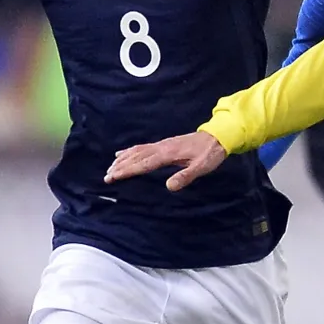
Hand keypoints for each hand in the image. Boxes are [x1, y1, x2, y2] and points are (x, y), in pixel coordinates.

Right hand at [106, 131, 226, 191]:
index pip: (143, 164)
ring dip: (122, 159)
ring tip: (110, 167)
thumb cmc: (210, 154)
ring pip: (137, 151)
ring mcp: (162, 144)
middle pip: (136, 157)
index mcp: (168, 154)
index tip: (113, 177)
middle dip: (120, 166)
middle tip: (106, 176)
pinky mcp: (164, 144)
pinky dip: (129, 151)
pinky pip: (142, 147)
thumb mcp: (201, 167)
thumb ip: (186, 176)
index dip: (127, 171)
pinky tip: (122, 154)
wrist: (217, 136)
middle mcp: (161, 147)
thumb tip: (169, 186)